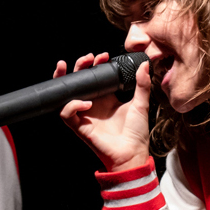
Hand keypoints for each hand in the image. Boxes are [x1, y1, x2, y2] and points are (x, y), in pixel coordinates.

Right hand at [54, 52, 153, 171]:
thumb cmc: (136, 133)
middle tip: (88, 58)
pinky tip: (86, 103)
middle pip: (77, 81)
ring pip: (65, 95)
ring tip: (71, 70)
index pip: (93, 77)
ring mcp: (84, 115)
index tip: (103, 56)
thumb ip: (142, 84)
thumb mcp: (141, 104)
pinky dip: (72, 105)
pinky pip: (66, 114)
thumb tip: (145, 65)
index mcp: (105, 98)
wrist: (132, 153)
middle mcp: (92, 104)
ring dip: (65, 81)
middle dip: (78, 66)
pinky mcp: (80, 127)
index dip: (94, 64)